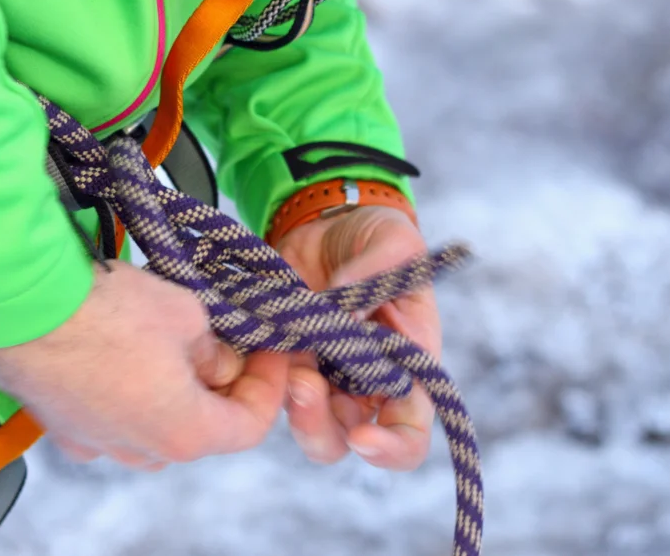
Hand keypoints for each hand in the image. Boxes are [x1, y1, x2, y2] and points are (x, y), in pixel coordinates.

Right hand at [0, 260, 288, 470]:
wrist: (19, 306)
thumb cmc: (101, 310)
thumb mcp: (186, 313)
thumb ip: (215, 346)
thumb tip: (220, 358)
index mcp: (183, 432)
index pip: (250, 425)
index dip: (269, 384)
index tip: (270, 352)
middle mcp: (139, 450)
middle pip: (200, 427)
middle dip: (221, 386)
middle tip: (227, 341)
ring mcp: (97, 442)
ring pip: (153, 423)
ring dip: (172, 389)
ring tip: (171, 339)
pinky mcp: (62, 425)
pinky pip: (109, 414)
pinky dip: (127, 389)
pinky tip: (123, 348)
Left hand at [270, 205, 439, 470]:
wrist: (327, 221)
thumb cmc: (376, 236)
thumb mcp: (393, 240)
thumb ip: (378, 273)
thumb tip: (344, 315)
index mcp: (407, 365)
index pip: (409, 430)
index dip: (391, 448)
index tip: (364, 437)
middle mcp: (363, 382)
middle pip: (345, 438)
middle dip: (321, 425)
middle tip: (304, 384)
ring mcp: (320, 374)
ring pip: (303, 421)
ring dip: (291, 405)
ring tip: (285, 365)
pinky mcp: (282, 360)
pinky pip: (268, 384)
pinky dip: (261, 373)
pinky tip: (261, 338)